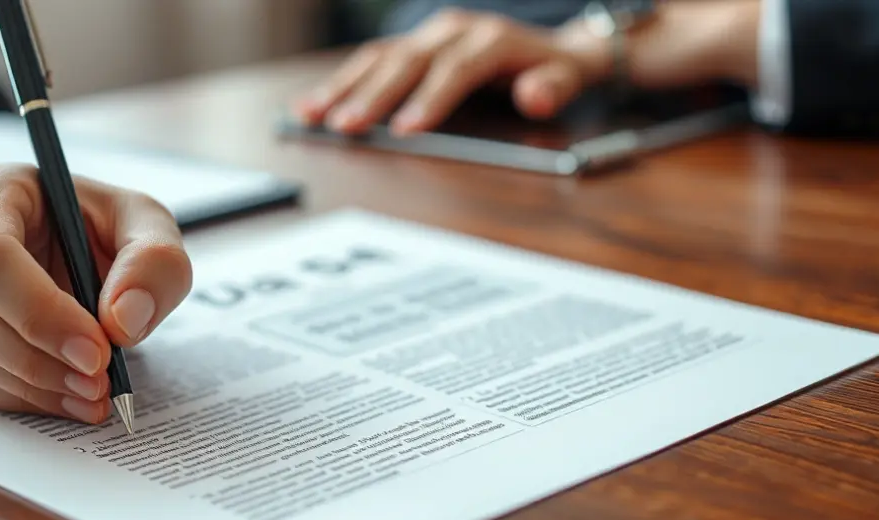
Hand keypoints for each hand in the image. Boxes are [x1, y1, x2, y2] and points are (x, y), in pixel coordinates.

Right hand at [0, 164, 192, 422]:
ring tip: (95, 392)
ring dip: (34, 385)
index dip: (39, 312)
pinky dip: (23, 400)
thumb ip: (154, 264)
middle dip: (39, 358)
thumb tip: (122, 321)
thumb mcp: (150, 227)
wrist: (95, 256)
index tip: (95, 350)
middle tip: (99, 381)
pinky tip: (70, 398)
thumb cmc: (111, 229)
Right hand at [293, 2, 759, 136]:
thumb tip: (535, 96)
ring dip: (343, 88)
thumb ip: (555, 87)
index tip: (407, 128)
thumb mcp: (570, 78)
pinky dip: (340, 83)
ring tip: (310, 116)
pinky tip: (308, 105)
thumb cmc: (558, 70)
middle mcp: (453, 31)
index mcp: (491, 39)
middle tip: (344, 127)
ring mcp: (427, 37)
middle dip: (373, 96)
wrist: (556, 47)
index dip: (431, 98)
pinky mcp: (410, 48)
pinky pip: (370, 62)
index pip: (456, 69)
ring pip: (379, 58)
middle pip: (407, 62)